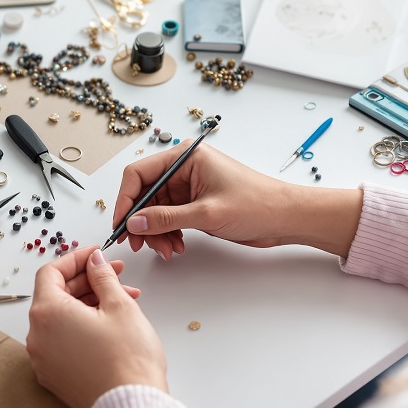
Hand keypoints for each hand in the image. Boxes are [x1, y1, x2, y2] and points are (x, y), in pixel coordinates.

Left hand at [27, 246, 165, 407]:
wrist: (131, 406)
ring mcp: (43, 359)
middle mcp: (37, 337)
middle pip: (56, 295)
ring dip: (89, 304)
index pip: (50, 272)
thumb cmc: (127, 360)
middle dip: (88, 281)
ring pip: (61, 319)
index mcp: (47, 313)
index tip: (96, 255)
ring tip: (123, 300)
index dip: (75, 258)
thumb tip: (95, 261)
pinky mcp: (54, 376)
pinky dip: (81, 327)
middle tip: (116, 274)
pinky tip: (109, 325)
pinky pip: (63, 341)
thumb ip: (103, 276)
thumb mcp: (119, 305)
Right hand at [112, 141, 361, 259]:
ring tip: (167, 250)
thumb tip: (134, 223)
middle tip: (140, 244)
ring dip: (155, 232)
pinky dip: (167, 233)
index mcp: (185, 157)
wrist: (286, 218)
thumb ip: (166, 218)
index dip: (125, 200)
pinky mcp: (194, 203)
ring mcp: (188, 187)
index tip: (121, 224)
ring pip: (154, 210)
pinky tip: (176, 246)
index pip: (139, 174)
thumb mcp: (207, 213)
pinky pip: (168, 218)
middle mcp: (183, 169)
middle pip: (144, 194)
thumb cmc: (257, 204)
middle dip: (141, 221)